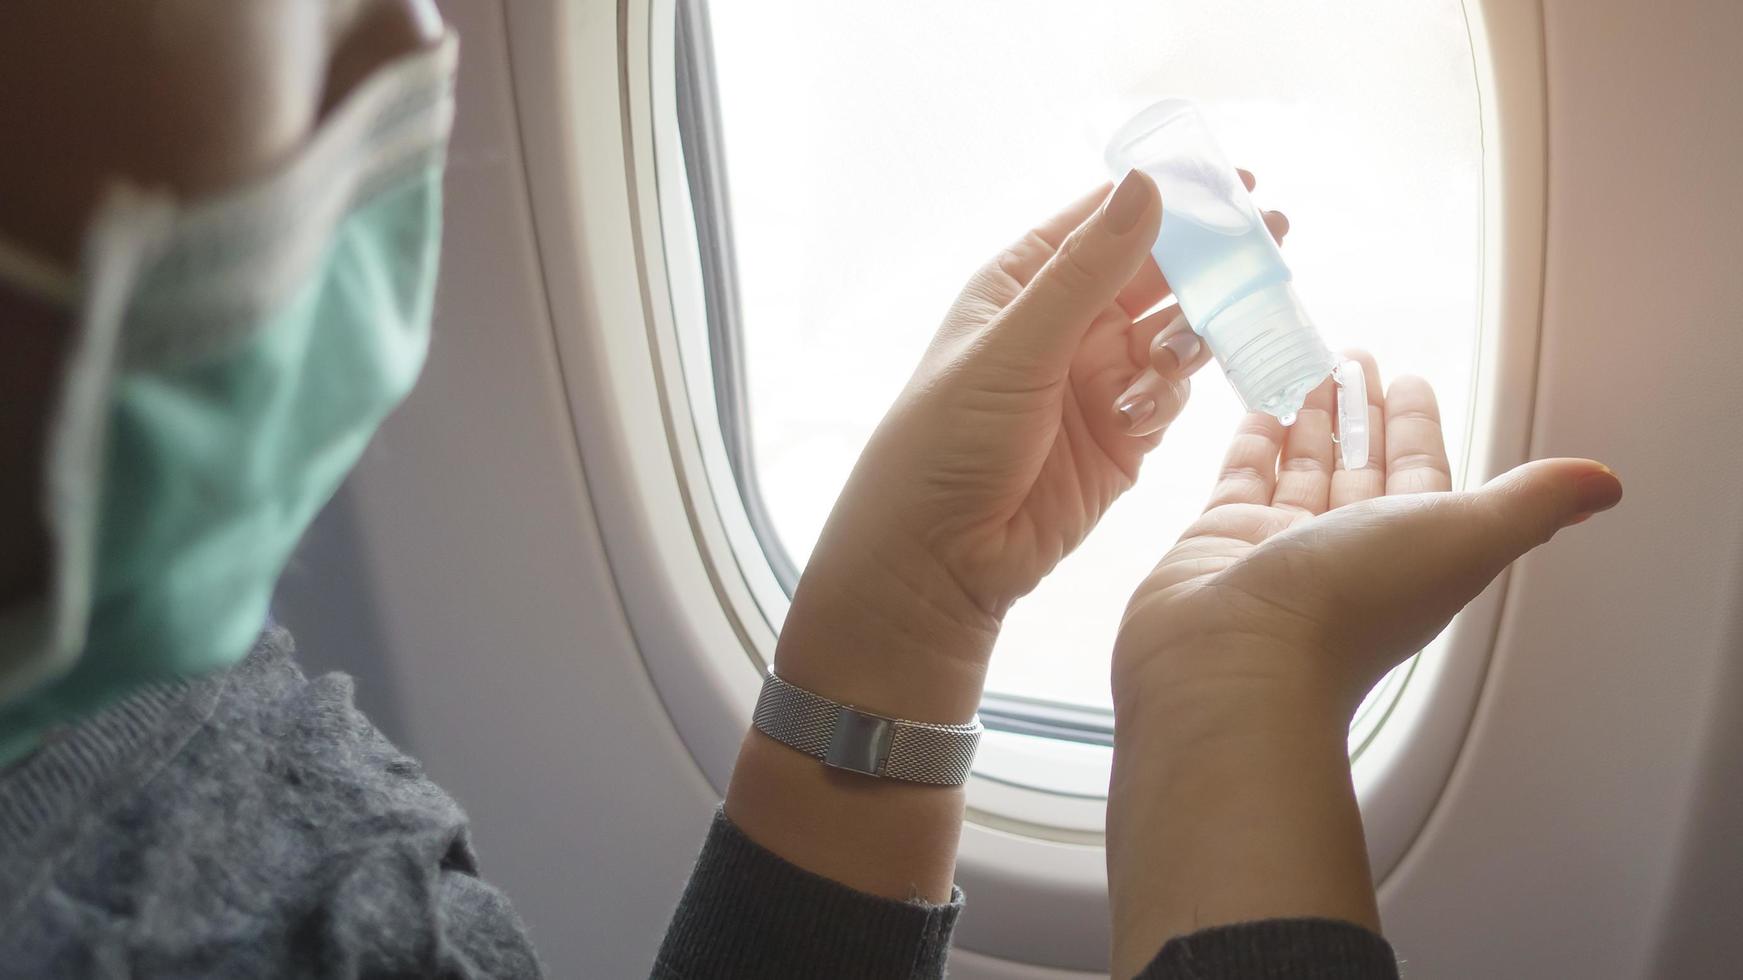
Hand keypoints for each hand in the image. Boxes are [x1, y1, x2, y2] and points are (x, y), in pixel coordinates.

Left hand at [794, 171, 1287, 673]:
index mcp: (1026, 283)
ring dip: (1188, 338)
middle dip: (1211, 260)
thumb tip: (1147, 186)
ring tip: (1174, 357)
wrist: (939, 556)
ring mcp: (1097, 378)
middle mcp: (1066, 323)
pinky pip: (1171, 396)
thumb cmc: (947, 439)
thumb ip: (1088, 272)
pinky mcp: (1123, 433)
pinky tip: (1134, 419)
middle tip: (1276, 237)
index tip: (1239, 180)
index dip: (1172, 196)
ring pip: (1176, 334)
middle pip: (1158, 273)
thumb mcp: (1017, 347)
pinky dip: (1164, 400)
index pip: (1108, 219)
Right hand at [1113, 356, 1622, 714]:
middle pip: (1360, 466)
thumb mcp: (1462, 538)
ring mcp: (1280, 547)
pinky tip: (1257, 409)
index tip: (1408, 380)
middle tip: (1351, 359)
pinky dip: (1252, 443)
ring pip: (1301, 468)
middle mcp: (1346, 550)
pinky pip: (1241, 480)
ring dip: (1308, 419)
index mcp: (1409, 550)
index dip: (1418, 427)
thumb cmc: (1349, 606)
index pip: (1420, 473)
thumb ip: (1529, 502)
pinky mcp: (1220, 543)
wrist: (1239, 660)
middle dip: (1360, 412)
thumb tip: (1602, 484)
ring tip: (1306, 368)